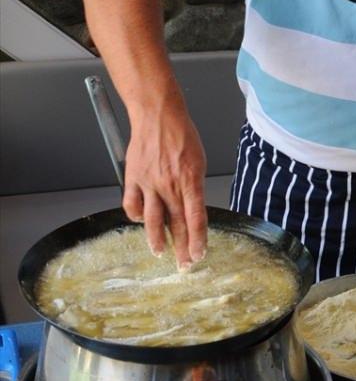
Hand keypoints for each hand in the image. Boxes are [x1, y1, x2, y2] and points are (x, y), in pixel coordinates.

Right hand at [122, 99, 207, 269]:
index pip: (196, 218)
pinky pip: (131, 204)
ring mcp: (149, 183)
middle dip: (182, 247)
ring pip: (151, 220)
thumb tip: (192, 211)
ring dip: (156, 239)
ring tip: (159, 252)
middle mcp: (170, 185)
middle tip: (184, 264)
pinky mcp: (133, 178)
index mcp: (190, 181)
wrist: (158, 115)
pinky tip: (138, 221)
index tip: (199, 254)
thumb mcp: (199, 162)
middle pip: (176, 224)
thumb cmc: (182, 135)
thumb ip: (195, 188)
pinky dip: (134, 216)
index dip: (198, 240)